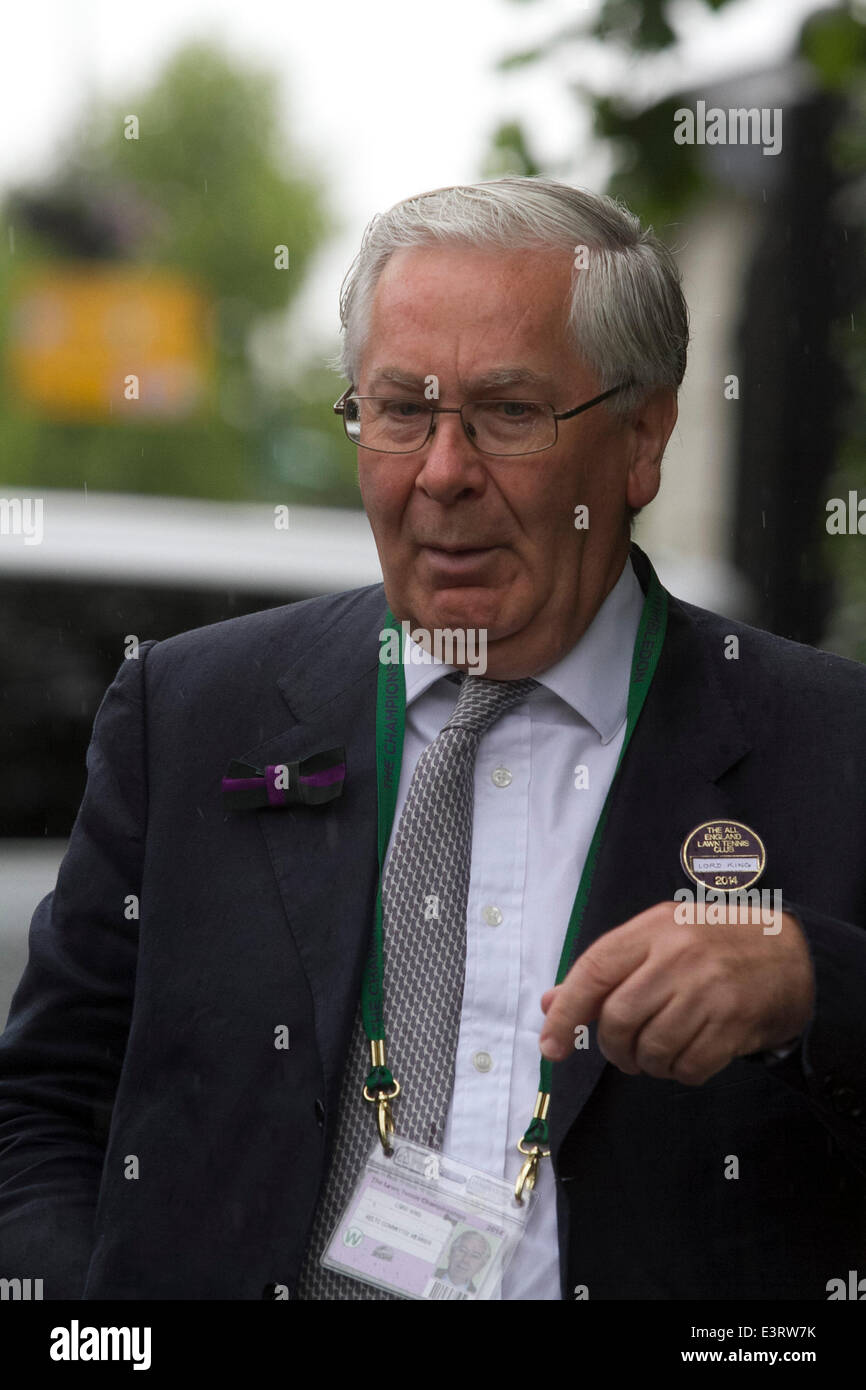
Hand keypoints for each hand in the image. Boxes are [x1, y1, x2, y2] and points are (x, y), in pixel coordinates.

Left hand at [538, 901, 814, 1084]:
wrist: (790, 954)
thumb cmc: (713, 946)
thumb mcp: (658, 939)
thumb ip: (606, 971)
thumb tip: (551, 1004)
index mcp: (654, 928)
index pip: (594, 970)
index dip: (566, 1012)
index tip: (551, 1046)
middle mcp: (679, 955)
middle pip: (619, 1018)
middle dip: (612, 1047)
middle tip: (623, 1051)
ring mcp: (709, 990)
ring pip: (651, 1048)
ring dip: (645, 1064)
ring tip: (655, 1054)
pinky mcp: (735, 1023)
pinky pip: (689, 1067)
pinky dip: (679, 1072)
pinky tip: (685, 1057)